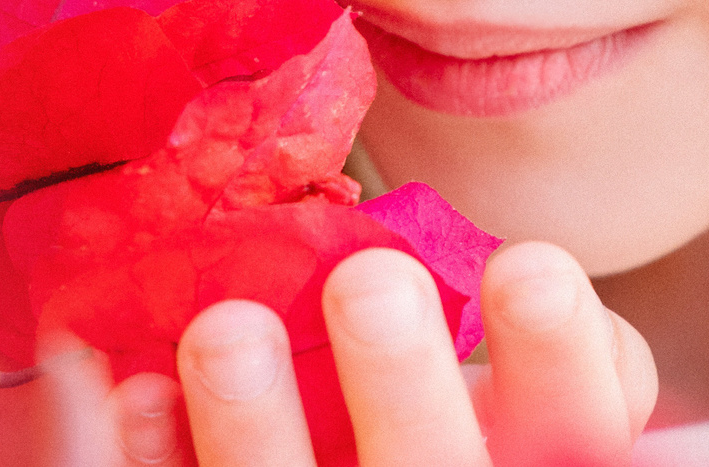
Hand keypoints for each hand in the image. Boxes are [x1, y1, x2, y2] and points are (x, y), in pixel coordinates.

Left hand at [44, 242, 658, 465]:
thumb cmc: (442, 434)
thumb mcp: (520, 405)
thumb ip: (542, 350)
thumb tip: (528, 268)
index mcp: (530, 466)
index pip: (575, 432)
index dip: (559, 356)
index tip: (523, 262)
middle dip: (401, 381)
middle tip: (368, 280)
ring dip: (254, 424)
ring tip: (224, 329)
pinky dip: (152, 452)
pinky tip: (133, 388)